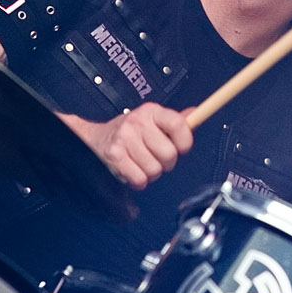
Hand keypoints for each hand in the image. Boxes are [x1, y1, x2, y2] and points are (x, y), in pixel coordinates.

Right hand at [58, 103, 193, 190]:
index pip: (179, 124)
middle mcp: (138, 121)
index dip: (185, 141)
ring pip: (155, 170)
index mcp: (151, 111)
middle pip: (169, 154)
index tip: (182, 147)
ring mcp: (124, 138)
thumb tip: (196, 113)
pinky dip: (138, 181)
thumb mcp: (152, 120)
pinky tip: (132, 171)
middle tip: (156, 158)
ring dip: (150, 173)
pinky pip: (139, 178)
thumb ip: (175, 120)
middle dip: (166, 163)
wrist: (95, 138)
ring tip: (141, 163)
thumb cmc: (129, 132)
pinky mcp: (114, 155)